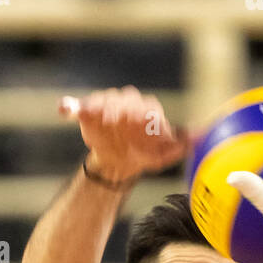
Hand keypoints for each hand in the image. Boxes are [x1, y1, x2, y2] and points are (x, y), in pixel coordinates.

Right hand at [60, 86, 187, 183]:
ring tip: (93, 113)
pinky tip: (63, 109)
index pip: (147, 108)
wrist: (119, 162)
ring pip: (103, 101)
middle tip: (113, 119)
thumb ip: (180, 145)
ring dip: (98, 106)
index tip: (140, 123)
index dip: (144, 115)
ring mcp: (108, 107)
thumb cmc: (144, 154)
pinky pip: (77, 107)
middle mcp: (128, 103)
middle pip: (124, 100)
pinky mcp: (89, 114)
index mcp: (147, 110)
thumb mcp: (163, 154)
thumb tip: (199, 138)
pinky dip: (70, 106)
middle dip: (120, 108)